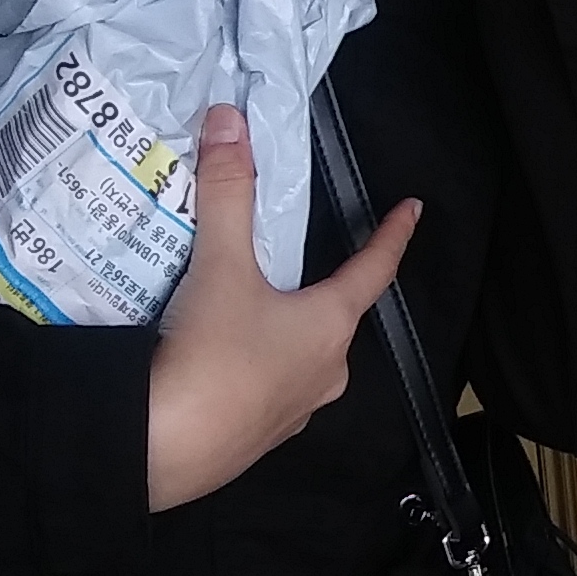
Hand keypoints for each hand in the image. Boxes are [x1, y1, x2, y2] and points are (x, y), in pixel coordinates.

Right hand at [145, 105, 419, 510]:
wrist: (164, 454)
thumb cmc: (210, 359)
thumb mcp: (219, 268)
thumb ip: (225, 193)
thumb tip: (230, 121)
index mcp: (330, 327)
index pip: (374, 270)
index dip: (392, 236)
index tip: (412, 210)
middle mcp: (325, 373)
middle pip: (334, 319)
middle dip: (320, 291)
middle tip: (294, 264)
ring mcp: (293, 413)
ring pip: (299, 359)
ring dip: (281, 334)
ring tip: (247, 310)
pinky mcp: (255, 441)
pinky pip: (265, 392)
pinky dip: (250, 370)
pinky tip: (217, 363)